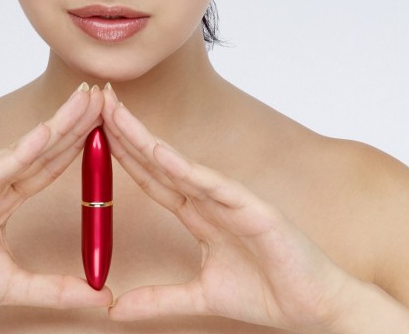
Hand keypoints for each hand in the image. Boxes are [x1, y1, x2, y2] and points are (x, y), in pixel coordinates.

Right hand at [0, 84, 112, 331]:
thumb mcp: (16, 286)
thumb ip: (58, 289)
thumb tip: (102, 297)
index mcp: (1, 198)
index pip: (47, 164)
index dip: (76, 143)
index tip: (106, 121)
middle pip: (39, 148)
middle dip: (71, 121)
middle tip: (102, 94)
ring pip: (19, 152)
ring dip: (53, 127)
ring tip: (82, 104)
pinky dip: (16, 154)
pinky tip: (43, 135)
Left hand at [100, 87, 356, 332]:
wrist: (314, 307)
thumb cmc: (268, 293)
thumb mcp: (199, 297)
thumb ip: (158, 300)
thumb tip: (113, 308)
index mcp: (200, 215)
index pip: (153, 178)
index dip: (123, 155)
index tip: (95, 132)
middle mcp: (212, 200)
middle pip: (160, 161)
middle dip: (127, 131)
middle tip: (98, 99)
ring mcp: (233, 201)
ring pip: (181, 165)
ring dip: (146, 139)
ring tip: (117, 114)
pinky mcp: (255, 210)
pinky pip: (215, 187)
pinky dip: (187, 169)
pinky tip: (159, 153)